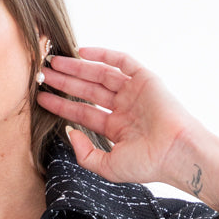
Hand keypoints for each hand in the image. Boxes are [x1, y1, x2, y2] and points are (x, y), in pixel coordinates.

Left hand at [36, 46, 203, 185]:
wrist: (176, 153)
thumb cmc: (147, 164)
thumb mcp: (108, 167)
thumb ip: (85, 154)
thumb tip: (69, 133)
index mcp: (117, 129)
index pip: (83, 113)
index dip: (61, 105)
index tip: (42, 98)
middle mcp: (124, 109)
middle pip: (88, 91)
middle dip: (65, 82)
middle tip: (43, 74)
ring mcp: (135, 93)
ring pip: (100, 75)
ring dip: (77, 68)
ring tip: (55, 63)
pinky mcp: (146, 79)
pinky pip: (122, 62)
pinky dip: (103, 54)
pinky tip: (82, 52)